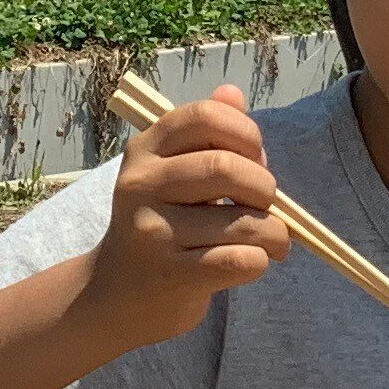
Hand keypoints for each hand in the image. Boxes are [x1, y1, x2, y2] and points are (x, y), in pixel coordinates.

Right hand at [77, 88, 285, 351]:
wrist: (113, 295)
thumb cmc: (158, 226)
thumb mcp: (169, 174)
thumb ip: (204, 136)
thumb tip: (234, 93)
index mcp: (145, 151)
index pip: (205, 116)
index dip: (246, 132)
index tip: (256, 158)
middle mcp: (141, 185)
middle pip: (226, 167)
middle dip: (265, 187)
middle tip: (268, 205)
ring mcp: (152, 231)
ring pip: (243, 221)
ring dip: (275, 233)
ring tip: (273, 241)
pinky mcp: (170, 275)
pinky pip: (239, 260)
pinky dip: (260, 260)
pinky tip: (254, 262)